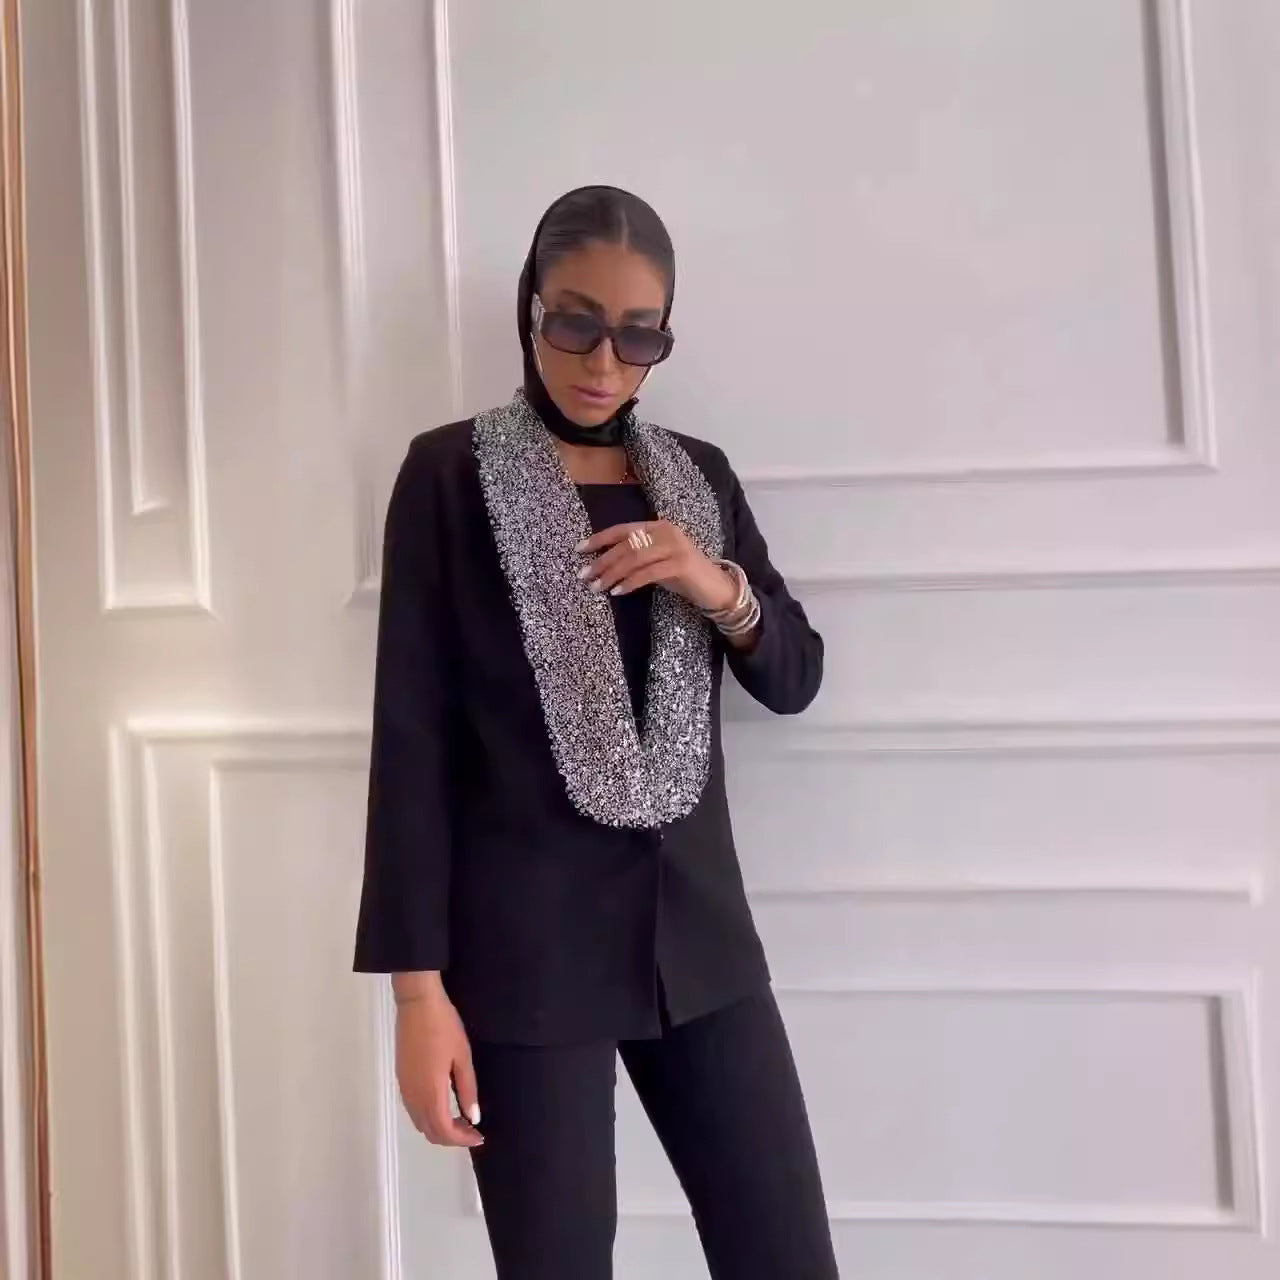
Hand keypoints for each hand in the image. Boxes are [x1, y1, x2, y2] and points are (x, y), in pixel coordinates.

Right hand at [395, 982, 482, 1147]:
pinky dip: (429, 1116)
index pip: (443, 1131)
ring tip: (460, 1118)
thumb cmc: (444, 1027)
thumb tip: (473, 1118)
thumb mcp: (462, 1056)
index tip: (479, 1136)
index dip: (461, 1139)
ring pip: (420, 1122)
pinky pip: (414, 1109)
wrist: (417, 1003)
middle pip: (429, 1132)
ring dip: (439, 1127)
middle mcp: (414, 1096)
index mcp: (430, 1092)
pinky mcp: (401, 1079)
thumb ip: (467, 1089)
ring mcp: (405, 1088)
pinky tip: (444, 1104)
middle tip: (471, 1129)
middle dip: (451, 1137)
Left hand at [577, 520, 737, 611]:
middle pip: (626, 545)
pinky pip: (648, 572)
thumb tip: (602, 564)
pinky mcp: (681, 564)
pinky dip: (630, 582)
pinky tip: (617, 592)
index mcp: (657, 527)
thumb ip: (635, 557)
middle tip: (584, 576)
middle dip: (602, 561)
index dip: (600, 539)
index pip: (623, 530)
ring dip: (612, 573)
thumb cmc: (683, 575)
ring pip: (635, 558)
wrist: (716, 587)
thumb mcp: (656, 561)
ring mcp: (675, 546)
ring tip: (597, 587)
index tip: (579, 550)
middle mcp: (666, 531)